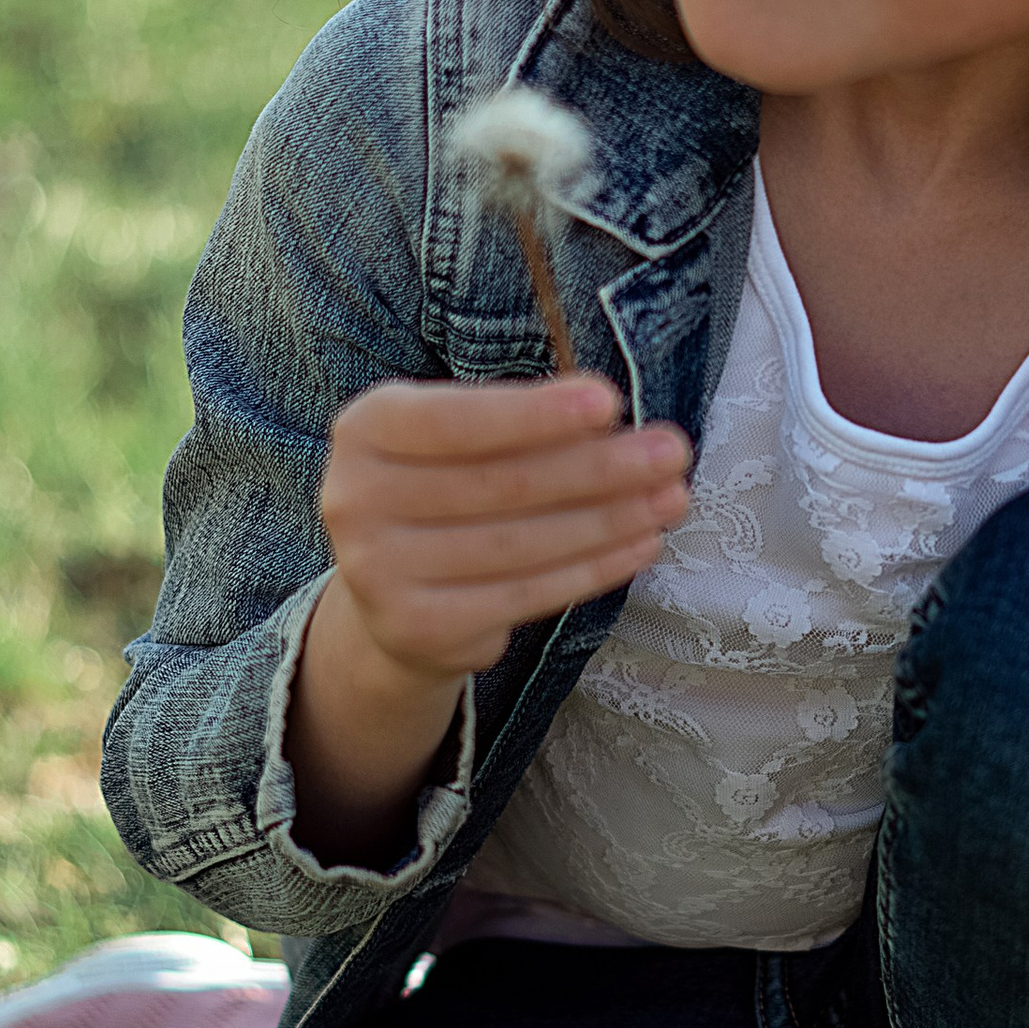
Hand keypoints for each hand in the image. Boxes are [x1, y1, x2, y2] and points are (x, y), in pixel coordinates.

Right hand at [285, 373, 690, 866]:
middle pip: (500, 483)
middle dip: (599, 466)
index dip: (536, 414)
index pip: (456, 419)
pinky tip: (641, 545)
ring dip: (610, 519)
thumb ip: (521, 423)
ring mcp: (379, 570)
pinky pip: (525, 594)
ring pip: (520, 543)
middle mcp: (356, 498)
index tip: (612, 402)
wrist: (395, 596)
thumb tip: (613, 422)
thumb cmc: (448, 490)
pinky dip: (593, 569)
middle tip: (672, 452)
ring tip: (672, 499)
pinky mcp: (417, 625)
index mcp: (365, 429)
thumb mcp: (463, 438)